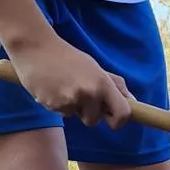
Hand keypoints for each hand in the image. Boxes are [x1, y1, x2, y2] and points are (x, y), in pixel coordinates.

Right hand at [5, 36, 133, 127]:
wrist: (35, 48)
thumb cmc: (67, 57)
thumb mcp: (94, 67)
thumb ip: (114, 85)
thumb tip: (133, 101)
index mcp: (103, 83)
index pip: (123, 114)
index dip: (119, 121)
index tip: (111, 118)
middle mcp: (90, 93)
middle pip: (95, 121)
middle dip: (88, 113)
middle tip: (78, 93)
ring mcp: (71, 100)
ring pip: (76, 117)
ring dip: (71, 108)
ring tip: (63, 87)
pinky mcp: (53, 104)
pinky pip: (61, 113)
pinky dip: (57, 104)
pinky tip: (52, 87)